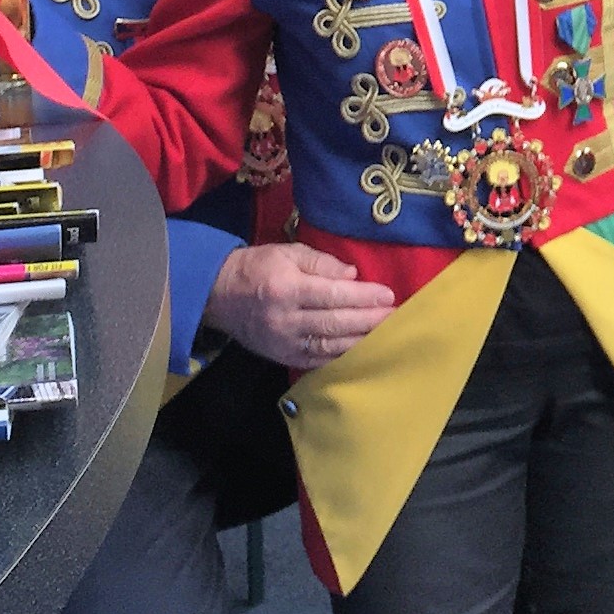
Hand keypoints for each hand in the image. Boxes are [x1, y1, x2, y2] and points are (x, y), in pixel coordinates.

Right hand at [203, 240, 398, 369]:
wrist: (217, 296)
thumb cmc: (256, 268)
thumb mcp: (286, 253)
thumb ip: (321, 262)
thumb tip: (351, 276)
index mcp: (287, 289)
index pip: (333, 295)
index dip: (363, 297)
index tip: (388, 295)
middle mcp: (286, 319)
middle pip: (336, 323)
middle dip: (369, 320)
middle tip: (396, 316)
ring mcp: (284, 342)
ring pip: (330, 346)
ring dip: (361, 341)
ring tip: (386, 334)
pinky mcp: (282, 356)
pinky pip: (317, 360)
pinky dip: (342, 357)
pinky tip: (362, 351)